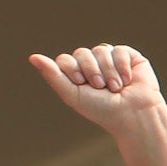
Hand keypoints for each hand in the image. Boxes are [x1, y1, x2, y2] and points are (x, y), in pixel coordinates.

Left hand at [29, 44, 166, 165]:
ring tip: (116, 88)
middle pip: (82, 53)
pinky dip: (122, 66)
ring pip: (101, 50)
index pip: (65, 60)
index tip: (82, 84)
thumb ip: (53, 75)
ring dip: (108, 71)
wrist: (133, 115)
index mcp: (77, 74)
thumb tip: (32, 56)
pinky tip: (127, 80)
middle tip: (101, 87)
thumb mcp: (72, 95)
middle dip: (91, 71)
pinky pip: (119, 50)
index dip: (72, 70)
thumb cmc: (103, 110)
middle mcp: (93, 64)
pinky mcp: (129, 56)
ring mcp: (111, 59)